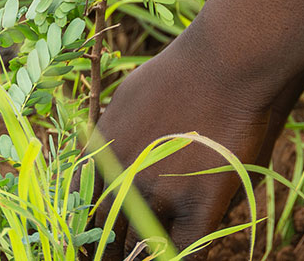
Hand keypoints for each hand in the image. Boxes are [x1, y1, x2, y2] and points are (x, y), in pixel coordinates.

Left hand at [93, 32, 288, 251]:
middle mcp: (123, 179)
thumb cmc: (180, 72)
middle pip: (107, 238)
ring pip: (143, 249)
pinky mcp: (199, 202)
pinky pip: (186, 250)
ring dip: (145, 259)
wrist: (225, 62)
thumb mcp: (128, 97)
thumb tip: (102, 155)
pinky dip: (181, 260)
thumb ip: (112, 134)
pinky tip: (185, 257)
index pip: (78, 211)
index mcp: (101, 155)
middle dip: (110, 256)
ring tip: (148, 260)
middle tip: (118, 260)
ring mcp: (161, 194)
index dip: (85, 233)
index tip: (93, 244)